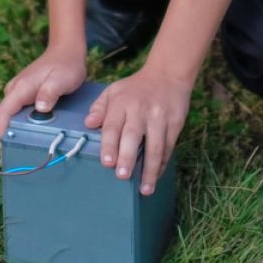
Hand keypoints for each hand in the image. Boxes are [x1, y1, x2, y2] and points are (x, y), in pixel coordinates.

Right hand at [0, 44, 87, 143]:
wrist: (67, 51)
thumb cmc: (65, 65)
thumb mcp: (61, 79)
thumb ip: (50, 93)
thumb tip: (40, 109)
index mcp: (20, 88)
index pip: (3, 112)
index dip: (1, 131)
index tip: (4, 148)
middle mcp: (15, 90)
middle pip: (6, 117)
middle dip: (8, 135)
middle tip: (17, 155)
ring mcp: (19, 92)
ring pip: (13, 115)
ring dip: (17, 130)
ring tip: (26, 147)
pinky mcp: (26, 94)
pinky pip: (20, 112)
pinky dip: (24, 123)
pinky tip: (34, 133)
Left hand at [85, 63, 191, 195]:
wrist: (168, 74)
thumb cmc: (135, 88)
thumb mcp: (113, 91)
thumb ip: (99, 108)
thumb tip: (88, 124)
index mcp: (121, 103)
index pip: (112, 126)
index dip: (109, 145)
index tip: (107, 162)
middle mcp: (140, 111)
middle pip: (133, 136)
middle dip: (128, 157)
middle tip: (122, 176)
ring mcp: (159, 118)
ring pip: (155, 146)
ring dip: (149, 169)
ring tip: (144, 189)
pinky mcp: (175, 123)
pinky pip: (168, 147)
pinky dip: (161, 164)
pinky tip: (155, 177)